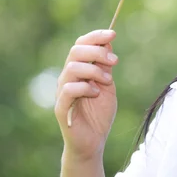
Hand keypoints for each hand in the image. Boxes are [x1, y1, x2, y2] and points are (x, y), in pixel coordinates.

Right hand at [54, 29, 118, 160]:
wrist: (93, 142)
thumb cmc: (99, 114)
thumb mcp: (107, 85)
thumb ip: (106, 66)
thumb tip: (108, 42)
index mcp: (79, 70)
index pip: (81, 44)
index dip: (95, 36)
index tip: (113, 34)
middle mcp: (67, 77)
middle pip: (76, 51)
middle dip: (97, 52)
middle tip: (115, 61)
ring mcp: (62, 92)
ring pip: (72, 68)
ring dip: (94, 70)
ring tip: (108, 80)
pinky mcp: (61, 108)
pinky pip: (68, 90)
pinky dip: (84, 87)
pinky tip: (96, 93)